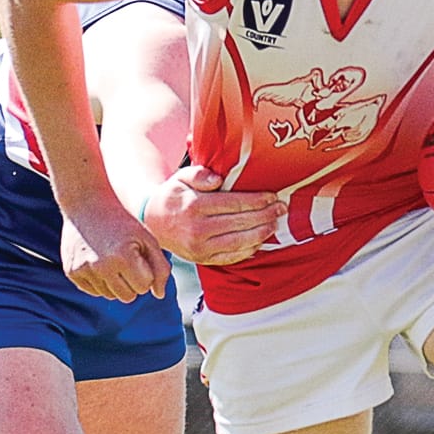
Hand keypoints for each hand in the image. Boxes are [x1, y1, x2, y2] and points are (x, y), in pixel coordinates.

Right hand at [60, 196, 169, 302]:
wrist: (86, 203)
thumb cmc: (123, 222)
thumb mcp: (147, 239)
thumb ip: (160, 267)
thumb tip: (159, 295)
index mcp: (124, 257)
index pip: (143, 287)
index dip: (144, 273)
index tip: (138, 256)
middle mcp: (102, 266)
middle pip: (127, 297)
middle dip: (131, 282)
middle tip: (126, 259)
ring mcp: (84, 270)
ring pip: (110, 296)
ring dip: (115, 283)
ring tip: (111, 258)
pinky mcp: (72, 272)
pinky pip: (94, 291)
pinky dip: (100, 281)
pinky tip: (98, 261)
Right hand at [140, 165, 284, 265]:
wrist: (152, 224)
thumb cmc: (172, 197)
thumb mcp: (180, 178)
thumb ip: (199, 174)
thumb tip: (218, 179)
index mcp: (195, 206)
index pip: (234, 203)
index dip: (257, 200)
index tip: (272, 196)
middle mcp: (198, 229)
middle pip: (241, 222)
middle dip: (265, 215)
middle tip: (281, 208)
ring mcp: (201, 247)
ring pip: (240, 241)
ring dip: (262, 233)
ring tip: (275, 223)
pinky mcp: (203, 259)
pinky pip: (232, 257)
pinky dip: (249, 250)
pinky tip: (260, 241)